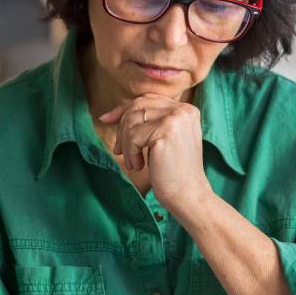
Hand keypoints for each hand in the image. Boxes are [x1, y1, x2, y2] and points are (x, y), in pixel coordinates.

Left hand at [98, 93, 213, 216]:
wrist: (189, 195)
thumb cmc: (174, 172)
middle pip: (137, 107)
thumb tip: (109, 115)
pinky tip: (138, 166)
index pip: (147, 99)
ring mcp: (175, 119)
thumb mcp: (162, 140)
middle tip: (119, 150)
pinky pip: (133, 136)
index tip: (106, 119)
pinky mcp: (166, 131)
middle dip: (122, 128)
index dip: (124, 109)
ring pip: (132, 121)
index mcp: (186, 109)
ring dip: (126, 145)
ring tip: (133, 163)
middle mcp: (183, 110)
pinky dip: (130, 153)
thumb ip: (147, 123)